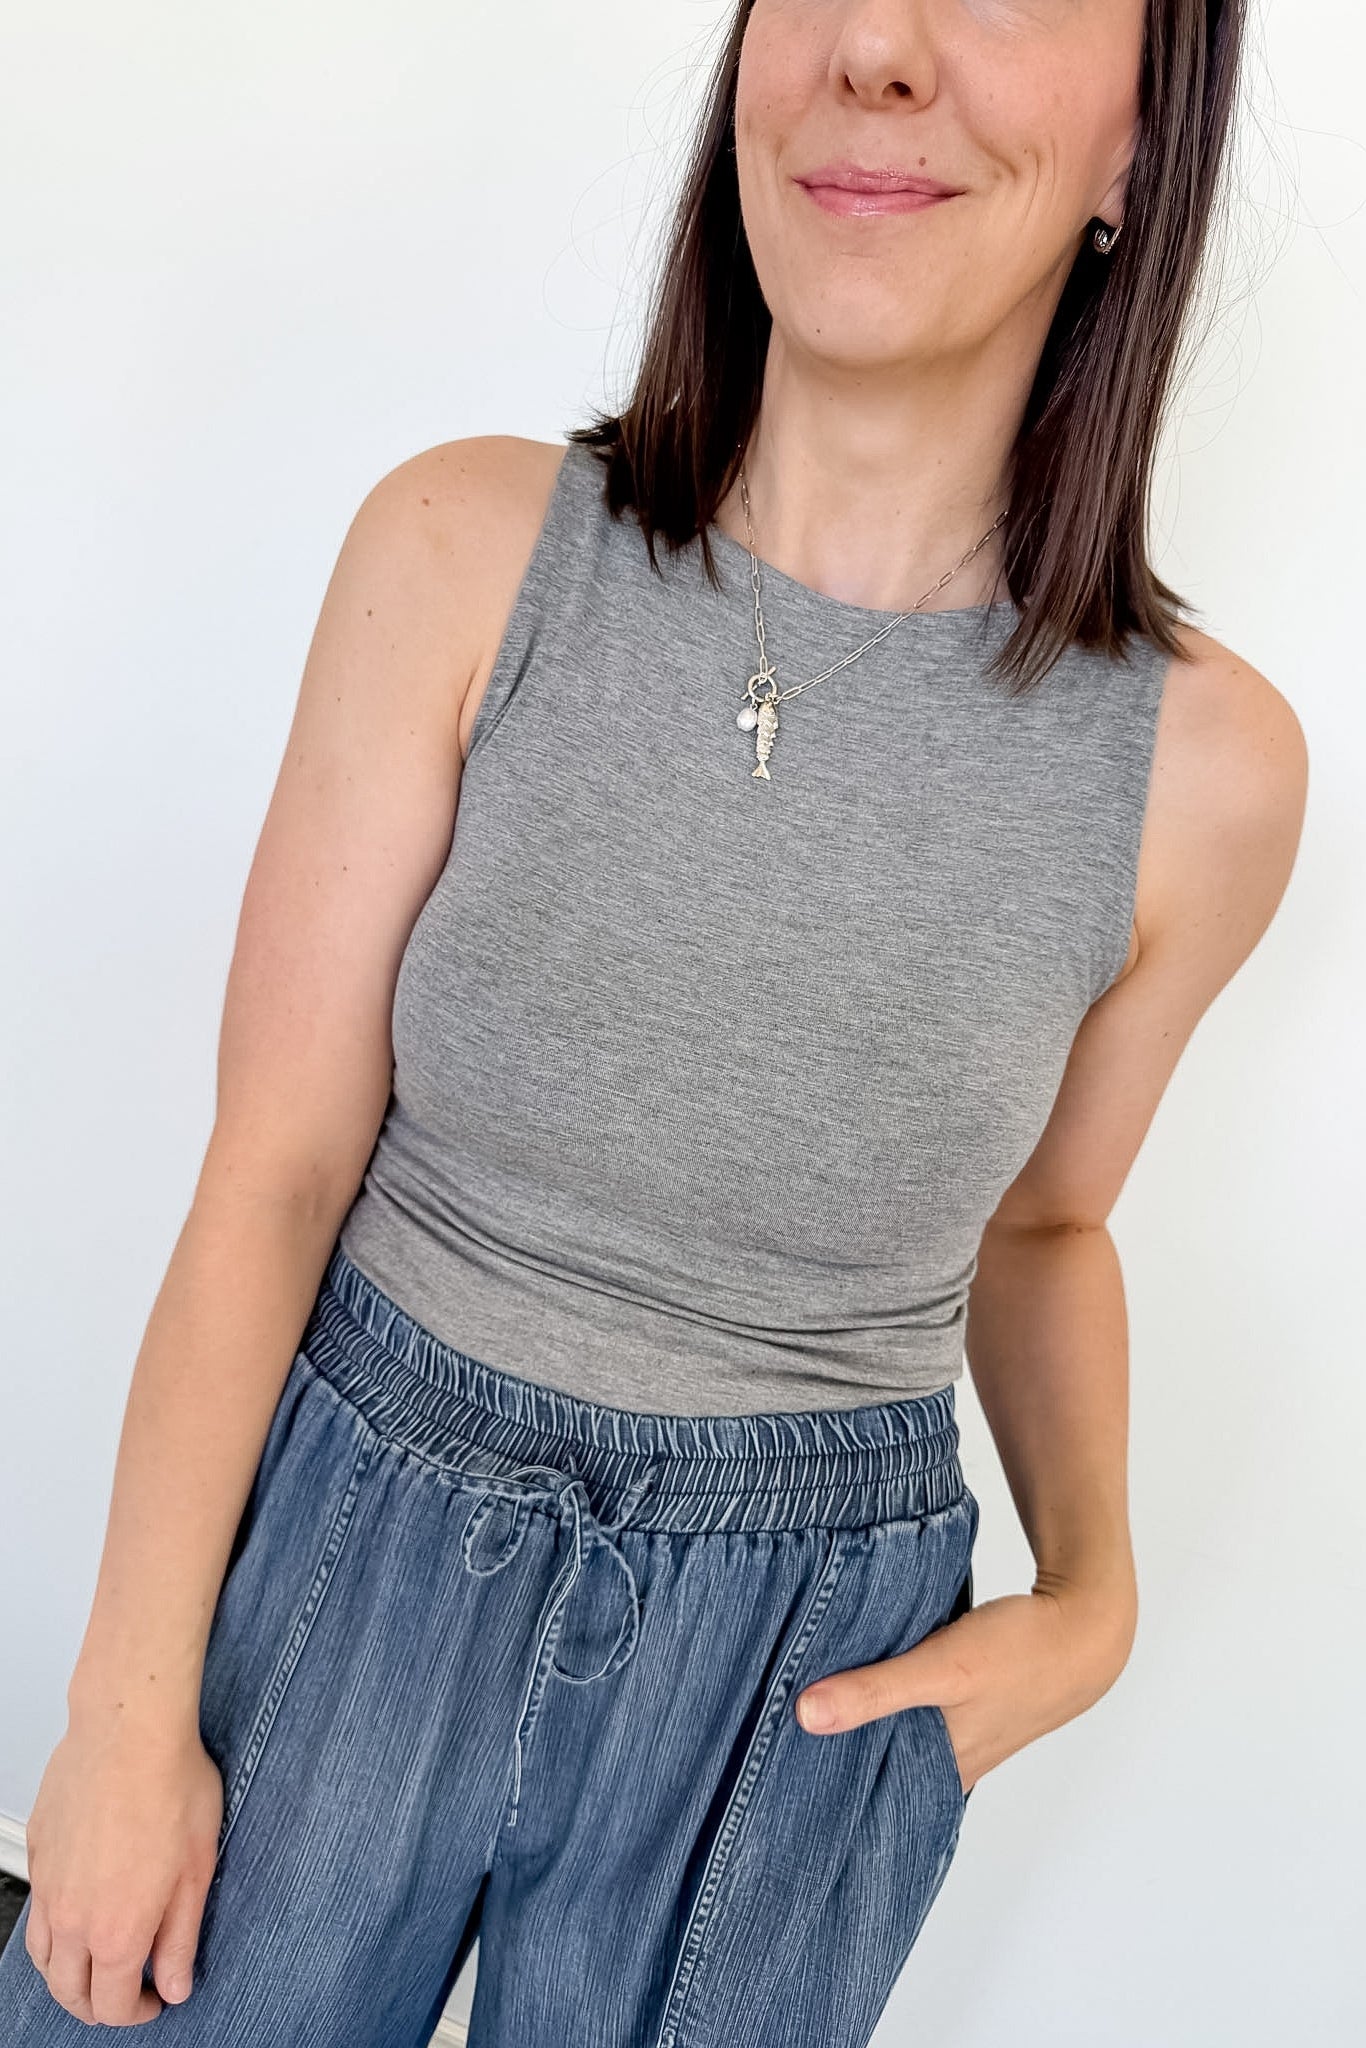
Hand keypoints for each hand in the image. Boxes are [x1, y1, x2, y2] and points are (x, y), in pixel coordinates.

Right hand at [22, 1710, 224, 2025]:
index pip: (113, 2005)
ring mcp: (48, 1886)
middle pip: (69, 1993)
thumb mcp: (198, 1870)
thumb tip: (177, 1983)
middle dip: (98, 2007)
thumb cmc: (170, 1785)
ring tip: (95, 1966)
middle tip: (126, 1994)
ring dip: (67, 1976)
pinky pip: (36, 1910)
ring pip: (42, 1958)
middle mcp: (73, 1917)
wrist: (130, 1730)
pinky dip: (52, 1931)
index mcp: (117, 1931)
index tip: (156, 2000)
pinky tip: (75, 1914)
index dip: (137, 2014)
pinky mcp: (38, 1852)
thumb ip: (182, 1937)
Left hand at [793, 1583, 1135, 1795]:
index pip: (866, 1801)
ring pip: (890, 1738)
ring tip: (789, 1713)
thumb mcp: (943, 1668)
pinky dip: (881, 1699)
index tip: (764, 1788)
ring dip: (855, 1725)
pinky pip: (909, 1711)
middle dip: (826, 1759)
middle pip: (873, 1769)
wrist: (1085, 1627)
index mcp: (939, 1770)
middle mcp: (944, 1761)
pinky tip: (853, 1679)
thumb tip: (806, 1714)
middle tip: (762, 1749)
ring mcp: (955, 1733)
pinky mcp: (960, 1701)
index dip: (819, 1796)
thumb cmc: (1021, 1652)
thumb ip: (878, 1689)